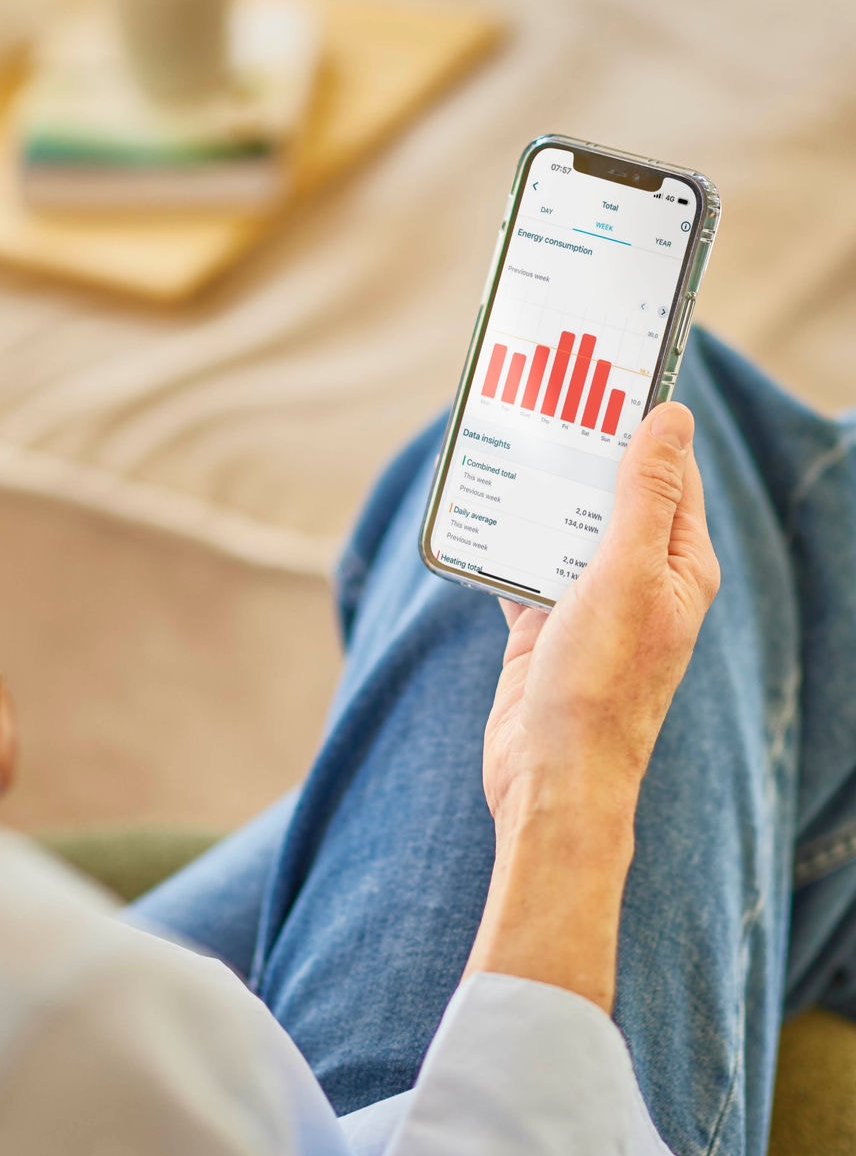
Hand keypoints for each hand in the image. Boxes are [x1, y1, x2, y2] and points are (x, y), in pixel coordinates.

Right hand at [483, 401, 719, 833]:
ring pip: (562, 527)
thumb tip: (671, 420)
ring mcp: (590, 603)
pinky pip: (522, 564)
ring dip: (536, 493)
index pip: (671, 475)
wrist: (551, 778)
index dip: (646, 426)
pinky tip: (475, 509)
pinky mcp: (544, 625)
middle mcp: (641, 580)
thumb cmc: (601, 684)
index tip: (611, 377)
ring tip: (504, 442)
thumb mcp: (627, 574)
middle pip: (612, 495)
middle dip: (580, 451)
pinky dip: (499, 539)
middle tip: (543, 398)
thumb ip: (645, 495)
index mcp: (680, 566)